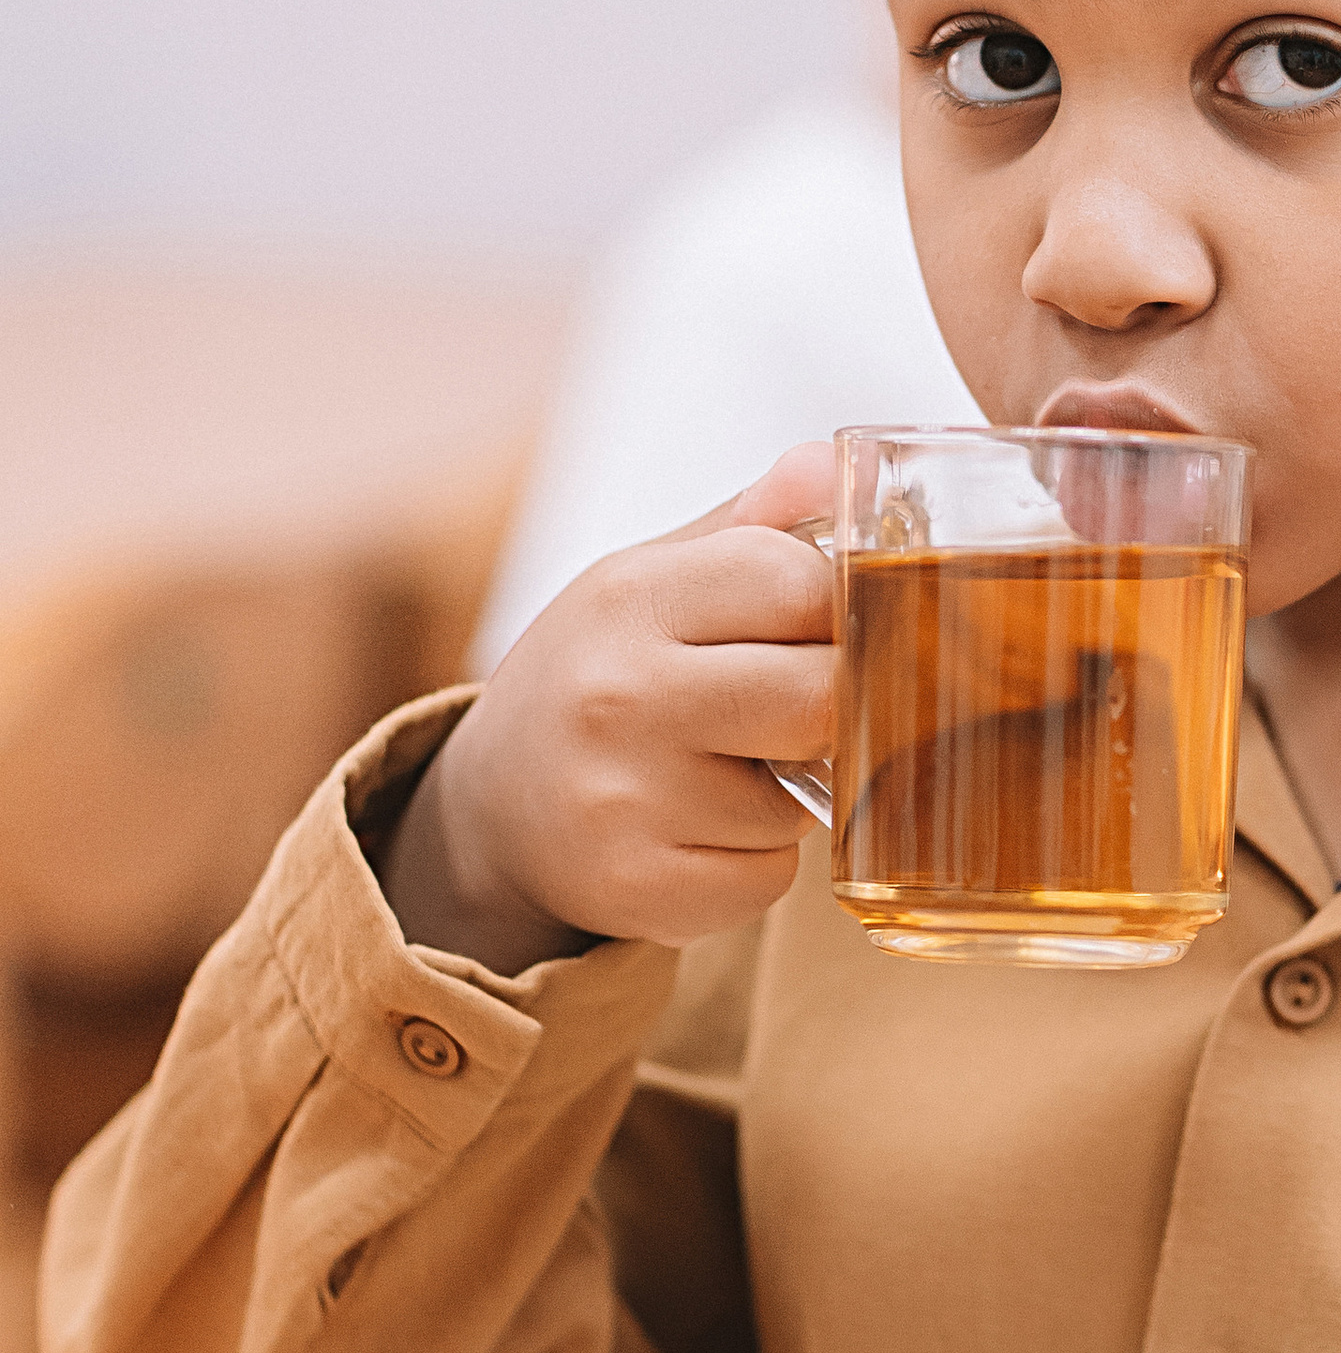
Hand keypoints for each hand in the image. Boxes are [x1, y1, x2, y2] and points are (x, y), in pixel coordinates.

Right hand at [383, 443, 837, 966]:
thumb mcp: (654, 579)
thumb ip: (753, 524)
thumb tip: (835, 463)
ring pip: (806, 799)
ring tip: (722, 771)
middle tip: (792, 707)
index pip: (800, 583)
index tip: (815, 628)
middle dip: (830, 706)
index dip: (834, 609)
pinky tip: (700, 831)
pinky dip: (757, 861)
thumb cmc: (604, 675)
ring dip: (793, 793)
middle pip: (823, 696)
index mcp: (631, 596)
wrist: (493, 808)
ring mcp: (625, 799)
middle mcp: (620, 694)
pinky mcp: (639, 889)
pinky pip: (770, 877)